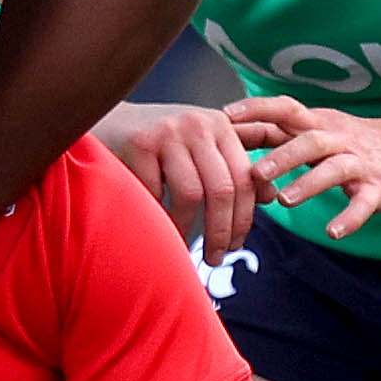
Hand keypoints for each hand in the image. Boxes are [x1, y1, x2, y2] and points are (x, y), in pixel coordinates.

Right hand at [97, 101, 261, 256]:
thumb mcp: (202, 146)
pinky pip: (156, 192)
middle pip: (223, 189)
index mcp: (220, 126)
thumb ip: (234, 165)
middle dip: (221, 231)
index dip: (243, 218)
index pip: (245, 178)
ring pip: (192, 193)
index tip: (235, 244)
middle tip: (215, 258)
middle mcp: (199, 125)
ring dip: (188, 227)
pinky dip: (157, 214)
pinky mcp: (140, 142)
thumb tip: (270, 195)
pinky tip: (155, 223)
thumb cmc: (159, 142)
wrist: (110, 122)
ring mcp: (169, 131)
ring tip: (182, 244)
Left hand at [223, 93, 380, 240]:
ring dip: (309, 184)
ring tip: (285, 200)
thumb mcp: (313, 130)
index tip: (226, 115)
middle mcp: (339, 138)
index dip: (257, 108)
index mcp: (317, 122)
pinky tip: (332, 232)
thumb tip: (224, 134)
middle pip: (311, 141)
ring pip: (334, 169)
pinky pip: (364, 204)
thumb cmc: (345, 142)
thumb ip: (273, 133)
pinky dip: (349, 218)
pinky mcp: (378, 188)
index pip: (286, 108)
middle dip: (283, 156)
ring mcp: (360, 163)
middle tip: (255, 173)